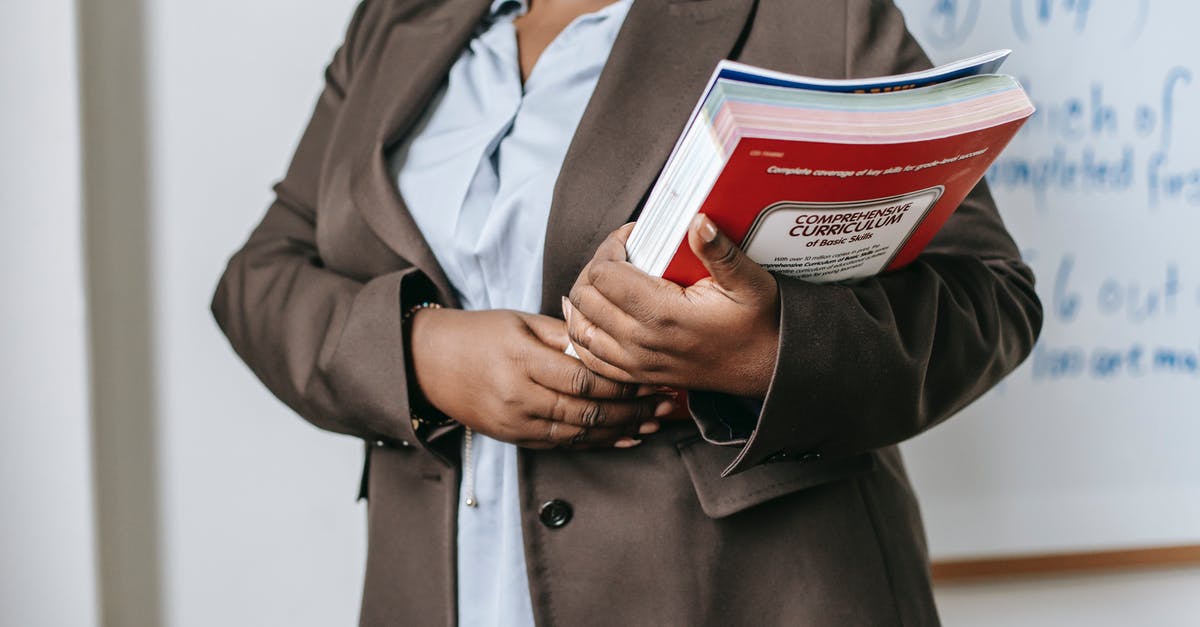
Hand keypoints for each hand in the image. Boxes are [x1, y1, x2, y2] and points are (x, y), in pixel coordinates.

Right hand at [409, 308, 674, 448]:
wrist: (429, 364)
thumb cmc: (480, 334)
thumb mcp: (521, 322)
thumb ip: (565, 334)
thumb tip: (609, 340)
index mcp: (521, 360)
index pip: (583, 378)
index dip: (622, 383)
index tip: (652, 376)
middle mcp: (518, 396)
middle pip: (586, 411)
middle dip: (631, 410)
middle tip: (665, 405)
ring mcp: (515, 422)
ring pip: (579, 433)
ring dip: (621, 431)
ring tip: (654, 423)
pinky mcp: (514, 438)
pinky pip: (563, 444)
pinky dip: (597, 443)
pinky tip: (625, 439)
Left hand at [564, 214, 779, 397]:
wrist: (766, 369)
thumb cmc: (759, 323)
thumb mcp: (749, 281)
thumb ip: (719, 251)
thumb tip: (698, 220)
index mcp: (663, 314)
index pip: (603, 274)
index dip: (611, 246)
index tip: (632, 236)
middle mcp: (641, 342)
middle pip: (584, 297)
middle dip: (594, 267)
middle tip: (619, 254)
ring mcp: (635, 363)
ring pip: (580, 327)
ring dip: (585, 299)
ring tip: (606, 279)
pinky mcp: (636, 376)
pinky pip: (589, 356)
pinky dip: (585, 331)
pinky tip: (595, 314)